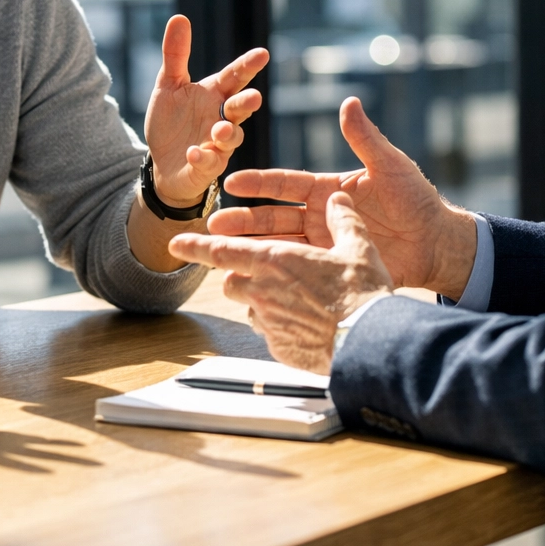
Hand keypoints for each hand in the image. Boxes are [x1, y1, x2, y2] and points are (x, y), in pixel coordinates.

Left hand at [143, 15, 269, 206]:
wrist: (162, 162)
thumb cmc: (171, 122)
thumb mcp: (168, 86)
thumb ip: (176, 55)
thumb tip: (179, 17)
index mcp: (215, 94)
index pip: (235, 76)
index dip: (248, 65)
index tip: (262, 54)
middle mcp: (221, 117)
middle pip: (240, 107)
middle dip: (247, 102)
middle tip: (254, 97)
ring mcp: (218, 143)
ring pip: (232, 137)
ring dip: (227, 133)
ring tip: (219, 129)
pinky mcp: (207, 166)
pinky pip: (209, 162)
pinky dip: (203, 157)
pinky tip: (193, 152)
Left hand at [170, 192, 393, 372]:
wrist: (369, 343)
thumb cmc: (362, 294)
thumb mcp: (357, 248)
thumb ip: (343, 221)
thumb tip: (338, 199)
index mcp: (275, 260)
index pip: (222, 251)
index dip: (196, 246)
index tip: (176, 244)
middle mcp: (263, 290)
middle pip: (230, 280)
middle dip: (236, 275)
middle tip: (259, 274)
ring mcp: (268, 321)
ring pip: (246, 306)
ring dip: (257, 300)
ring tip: (290, 300)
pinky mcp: (277, 346)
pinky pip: (266, 332)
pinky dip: (277, 325)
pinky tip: (302, 324)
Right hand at [206, 97, 476, 298]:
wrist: (436, 242)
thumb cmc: (416, 199)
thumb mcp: (389, 165)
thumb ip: (364, 139)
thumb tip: (348, 102)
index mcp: (327, 188)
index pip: (284, 183)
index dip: (258, 183)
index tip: (232, 181)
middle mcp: (318, 215)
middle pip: (272, 217)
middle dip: (242, 220)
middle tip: (213, 223)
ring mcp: (322, 243)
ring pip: (278, 245)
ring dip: (250, 247)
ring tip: (221, 250)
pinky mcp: (331, 268)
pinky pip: (297, 271)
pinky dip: (274, 273)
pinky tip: (251, 276)